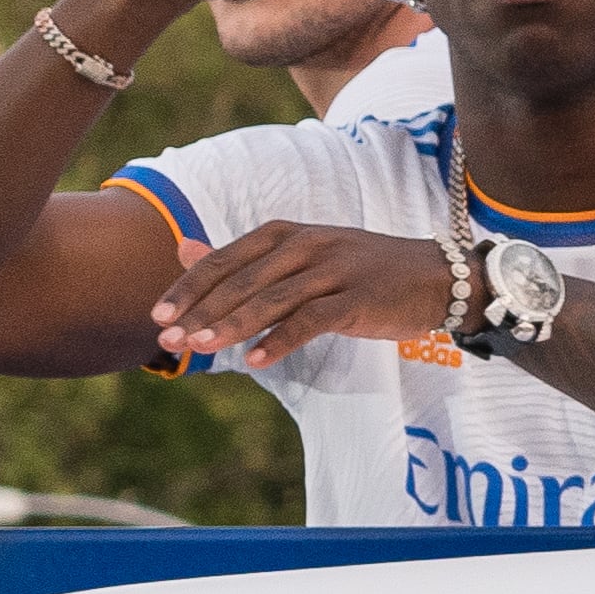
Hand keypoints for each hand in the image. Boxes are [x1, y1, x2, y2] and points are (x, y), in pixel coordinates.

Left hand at [152, 220, 458, 368]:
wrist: (435, 276)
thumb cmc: (360, 270)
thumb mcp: (301, 255)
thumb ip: (242, 257)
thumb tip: (183, 248)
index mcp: (289, 233)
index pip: (227, 258)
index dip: (190, 286)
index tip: (159, 315)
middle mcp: (309, 245)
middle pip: (244, 280)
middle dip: (202, 311)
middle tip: (168, 340)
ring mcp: (336, 270)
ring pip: (273, 299)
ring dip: (232, 324)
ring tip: (200, 349)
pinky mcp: (359, 298)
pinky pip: (312, 320)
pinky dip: (281, 339)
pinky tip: (255, 360)